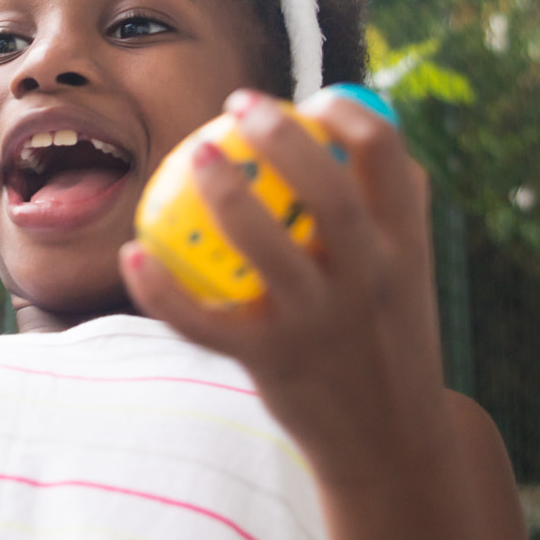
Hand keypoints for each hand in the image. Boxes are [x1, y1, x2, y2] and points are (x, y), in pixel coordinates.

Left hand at [120, 88, 452, 487]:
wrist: (391, 439)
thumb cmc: (383, 332)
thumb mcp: (404, 269)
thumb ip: (384, 205)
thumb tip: (341, 123)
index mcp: (406, 245)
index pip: (386, 155)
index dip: (346, 113)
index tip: (309, 101)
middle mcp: (371, 279)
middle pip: (329, 192)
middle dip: (283, 137)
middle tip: (241, 103)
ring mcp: (320, 322)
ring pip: (266, 246)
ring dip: (226, 194)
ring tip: (198, 155)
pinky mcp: (272, 361)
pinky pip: (204, 319)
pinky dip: (160, 287)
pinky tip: (133, 255)